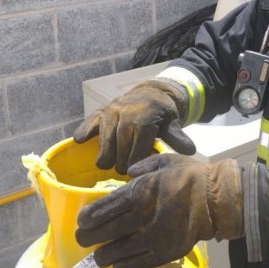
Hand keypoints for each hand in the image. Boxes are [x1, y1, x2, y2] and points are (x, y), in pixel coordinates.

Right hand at [73, 80, 195, 173]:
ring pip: (105, 136)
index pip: (138, 146)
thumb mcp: (172, 124)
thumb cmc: (162, 114)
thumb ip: (177, 137)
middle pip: (120, 144)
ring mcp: (112, 111)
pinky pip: (90, 121)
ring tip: (104, 165)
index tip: (134, 175)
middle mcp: (127, 113)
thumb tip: (190, 150)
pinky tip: (78, 141)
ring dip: (104, 152)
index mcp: (145, 119)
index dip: (135, 162)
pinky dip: (84, 130)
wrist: (151, 92)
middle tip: (121, 172)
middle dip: (120, 161)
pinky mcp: (101, 111)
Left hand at [75, 153, 243, 267]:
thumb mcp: (166, 162)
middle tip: (81, 240)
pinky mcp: (164, 253)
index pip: (105, 207)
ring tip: (97, 257)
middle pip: (106, 231)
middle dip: (89, 237)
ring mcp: (152, 237)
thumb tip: (128, 172)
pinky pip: (138, 264)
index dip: (89, 217)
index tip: (81, 221)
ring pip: (118, 251)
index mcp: (140, 191)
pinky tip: (118, 265)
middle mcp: (141, 216)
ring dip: (103, 255)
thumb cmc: (192, 177)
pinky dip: (124, 266)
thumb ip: (143, 167)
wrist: (217, 200)